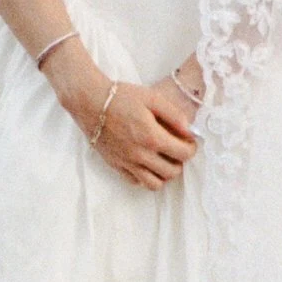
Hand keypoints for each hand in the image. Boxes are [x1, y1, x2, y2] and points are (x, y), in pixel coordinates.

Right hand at [43, 39, 197, 187]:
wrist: (90, 102)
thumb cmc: (121, 97)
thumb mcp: (151, 97)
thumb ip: (174, 114)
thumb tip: (189, 130)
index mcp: (152, 137)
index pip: (183, 154)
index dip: (191, 148)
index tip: (189, 141)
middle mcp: (140, 155)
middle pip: (172, 172)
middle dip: (180, 162)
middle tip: (177, 149)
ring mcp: (127, 163)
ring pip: (155, 183)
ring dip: (164, 174)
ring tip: (164, 159)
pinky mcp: (115, 166)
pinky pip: (136, 182)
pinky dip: (145, 177)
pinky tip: (146, 163)